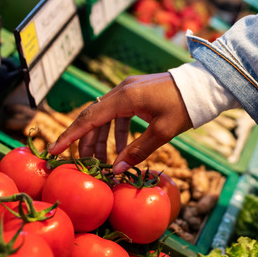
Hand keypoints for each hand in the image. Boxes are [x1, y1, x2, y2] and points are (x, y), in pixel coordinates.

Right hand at [47, 73, 192, 173]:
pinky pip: (117, 113)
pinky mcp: (136, 93)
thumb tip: (117, 170)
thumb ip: (138, 151)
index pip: (88, 118)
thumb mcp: (162, 133)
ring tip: (100, 162)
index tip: (54, 150)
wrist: (203, 86)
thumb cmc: (184, 107)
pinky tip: (119, 149)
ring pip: (105, 116)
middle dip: (85, 142)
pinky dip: (115, 131)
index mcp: (124, 97)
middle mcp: (122, 90)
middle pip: (93, 118)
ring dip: (101, 139)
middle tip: (81, 164)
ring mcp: (128, 90)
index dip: (70, 136)